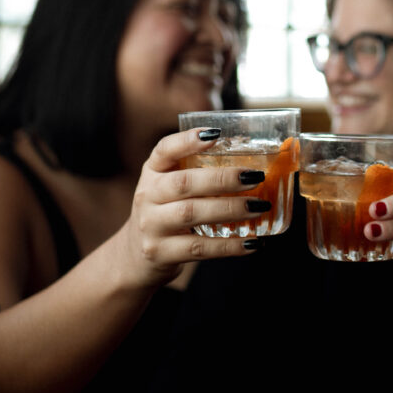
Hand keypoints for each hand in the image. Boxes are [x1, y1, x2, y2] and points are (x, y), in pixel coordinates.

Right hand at [112, 128, 266, 289]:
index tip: (215, 134)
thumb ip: (197, 175)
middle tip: (254, 177)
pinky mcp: (160, 253)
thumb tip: (251, 165)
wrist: (133, 258)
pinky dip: (229, 246)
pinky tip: (252, 242)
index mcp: (152, 172)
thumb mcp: (168, 189)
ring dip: (229, 209)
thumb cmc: (164, 215)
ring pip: (191, 214)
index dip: (188, 141)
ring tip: (258, 207)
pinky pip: (199, 248)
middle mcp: (147, 196)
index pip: (165, 150)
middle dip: (222, 179)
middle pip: (184, 183)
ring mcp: (151, 226)